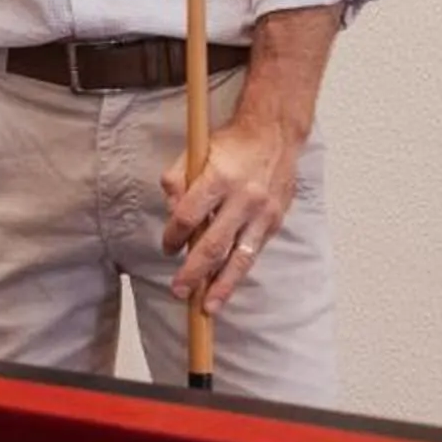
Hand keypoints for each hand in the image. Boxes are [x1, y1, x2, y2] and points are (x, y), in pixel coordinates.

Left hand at [162, 115, 297, 312]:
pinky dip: (238, 271)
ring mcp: (263, 212)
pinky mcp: (275, 221)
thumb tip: (170, 213)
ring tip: (207, 307)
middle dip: (194, 273)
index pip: (189, 216)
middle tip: (178, 291)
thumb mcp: (197, 152)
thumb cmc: (231, 143)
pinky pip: (254, 252)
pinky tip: (226, 287)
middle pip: (213, 244)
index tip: (167, 246)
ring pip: (240, 257)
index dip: (173, 236)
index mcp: (219, 178)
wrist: (274, 133)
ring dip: (221, 285)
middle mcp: (243, 198)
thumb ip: (177, 180)